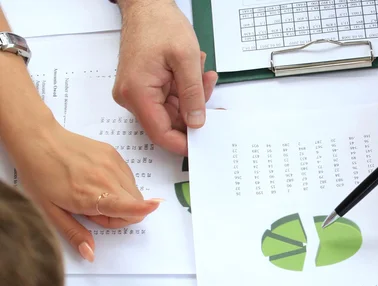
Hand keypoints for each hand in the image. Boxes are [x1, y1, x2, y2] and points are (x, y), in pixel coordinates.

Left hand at [14, 121, 161, 261]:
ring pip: (134, 192)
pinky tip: (96, 179)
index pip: (128, 205)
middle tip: (93, 210)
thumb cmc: (39, 176)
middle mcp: (107, 179)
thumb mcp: (50, 211)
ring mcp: (112, 164)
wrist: (37, 140)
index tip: (156, 206)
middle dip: (120, 215)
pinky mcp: (114, 155)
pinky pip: (128, 178)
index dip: (143, 208)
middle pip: (135, 206)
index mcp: (91, 196)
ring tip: (93, 193)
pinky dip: (118, 185)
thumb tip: (91, 254)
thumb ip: (74, 233)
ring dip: (120, 199)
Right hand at [113, 0, 218, 155]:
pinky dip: (185, 91)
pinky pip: (169, 100)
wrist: (146, 5)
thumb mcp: (186, 59)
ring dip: (192, 99)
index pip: (160, 133)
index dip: (183, 143)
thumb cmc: (159, 23)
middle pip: (167, 123)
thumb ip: (193, 94)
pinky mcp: (144, 88)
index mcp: (137, 92)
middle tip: (210, 93)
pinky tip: (196, 75)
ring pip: (172, 112)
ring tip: (203, 76)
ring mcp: (137, 93)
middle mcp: (132, 97)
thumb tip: (196, 122)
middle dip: (193, 112)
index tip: (202, 144)